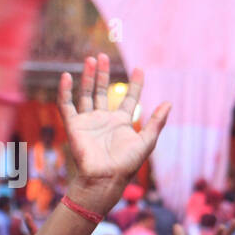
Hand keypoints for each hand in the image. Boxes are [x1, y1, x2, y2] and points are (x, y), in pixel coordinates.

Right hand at [58, 54, 170, 215]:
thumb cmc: (127, 163)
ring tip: (90, 59)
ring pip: (86, 94)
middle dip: (103, 74)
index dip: (135, 84)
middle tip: (103, 56)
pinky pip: (67, 105)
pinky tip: (67, 76)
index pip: (129, 99)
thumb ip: (157, 122)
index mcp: (122, 123)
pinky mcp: (74, 125)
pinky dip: (65, 91)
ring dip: (87, 77)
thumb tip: (169, 103)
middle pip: (102, 91)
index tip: (139, 69)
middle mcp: (104, 119)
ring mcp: (88, 121)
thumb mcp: (146, 141)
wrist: (105, 177)